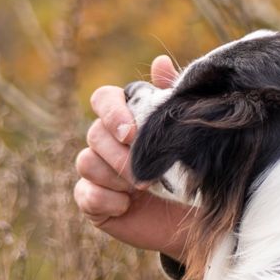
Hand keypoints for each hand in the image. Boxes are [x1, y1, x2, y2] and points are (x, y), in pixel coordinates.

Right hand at [73, 55, 194, 255]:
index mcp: (126, 118)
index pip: (103, 99)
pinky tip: (127, 206)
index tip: (132, 134)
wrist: (194, 218)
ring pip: (86, 162)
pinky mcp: (92, 200)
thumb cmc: (189, 171)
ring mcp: (95, 170)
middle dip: (121, 156)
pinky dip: (107, 200)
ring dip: (116, 178)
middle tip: (149, 175)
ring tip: (142, 189)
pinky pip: (84, 193)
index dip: (112, 113)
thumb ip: (171, 98)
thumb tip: (160, 62)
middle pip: (94, 133)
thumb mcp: (185, 134)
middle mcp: (106, 140)